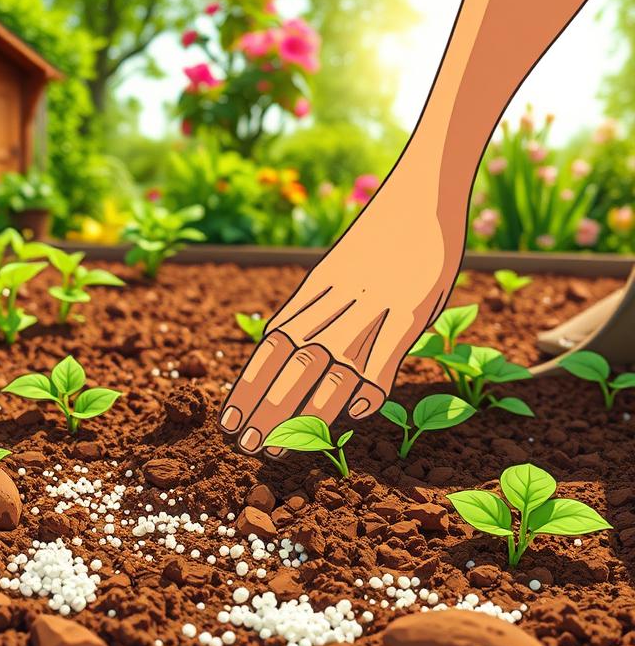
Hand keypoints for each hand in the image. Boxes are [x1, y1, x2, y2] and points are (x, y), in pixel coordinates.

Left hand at [220, 176, 464, 455]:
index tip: (228, 422)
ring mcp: (370, 310)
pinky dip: (369, 388)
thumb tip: (276, 347)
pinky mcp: (409, 313)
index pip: (269, 350)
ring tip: (280, 447)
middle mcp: (333, 306)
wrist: (417, 198)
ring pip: (330, 369)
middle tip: (246, 448)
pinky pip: (385, 359)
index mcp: (309, 296)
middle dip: (265, 409)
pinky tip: (352, 415)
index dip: (247, 388)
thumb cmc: (373, 246)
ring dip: (303, 413)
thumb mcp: (328, 275)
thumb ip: (307, 312)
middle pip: (291, 366)